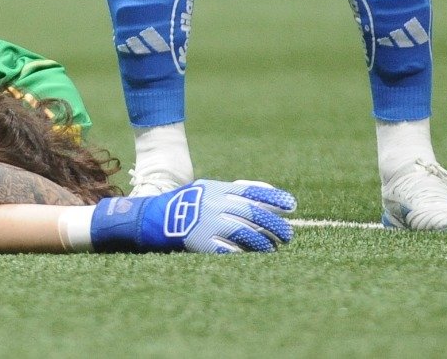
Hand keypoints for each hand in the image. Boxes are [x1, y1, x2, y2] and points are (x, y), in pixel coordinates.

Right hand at [90, 179, 296, 253]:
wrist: (155, 219)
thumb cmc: (187, 203)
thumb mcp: (208, 189)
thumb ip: (234, 191)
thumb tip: (266, 193)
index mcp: (217, 189)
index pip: (252, 192)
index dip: (274, 199)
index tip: (292, 205)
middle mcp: (214, 205)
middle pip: (253, 214)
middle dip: (275, 224)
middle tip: (288, 234)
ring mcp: (208, 224)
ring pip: (245, 233)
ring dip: (264, 242)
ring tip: (274, 248)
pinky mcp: (201, 242)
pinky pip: (229, 249)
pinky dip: (245, 253)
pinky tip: (256, 257)